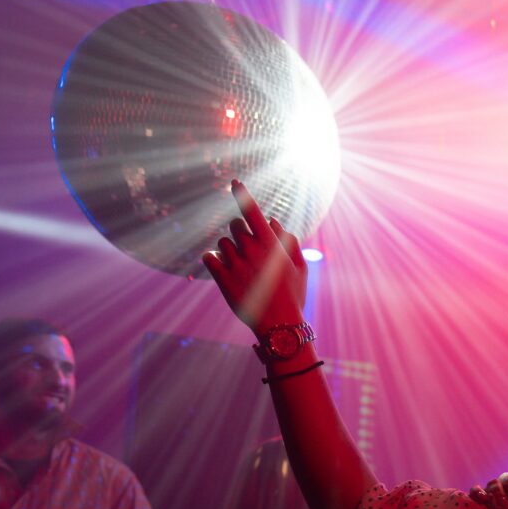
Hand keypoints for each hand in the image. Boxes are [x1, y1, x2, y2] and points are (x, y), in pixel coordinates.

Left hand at [201, 181, 306, 333]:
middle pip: (234, 226)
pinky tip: (222, 267)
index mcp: (271, 245)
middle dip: (239, 232)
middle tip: (247, 248)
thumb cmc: (293, 294)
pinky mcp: (223, 278)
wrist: (280, 326)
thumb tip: (271, 221)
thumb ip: (288, 241)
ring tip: (240, 267)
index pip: (253, 212)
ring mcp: (236, 264)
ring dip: (228, 250)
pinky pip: (208, 257)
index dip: (243, 195)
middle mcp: (252, 251)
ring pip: (222, 243)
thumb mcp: (299, 267)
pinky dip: (212, 259)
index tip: (234, 182)